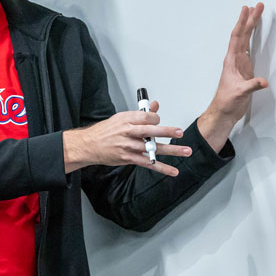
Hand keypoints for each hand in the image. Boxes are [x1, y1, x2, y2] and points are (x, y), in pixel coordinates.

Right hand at [63, 100, 191, 175]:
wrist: (89, 145)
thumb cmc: (105, 131)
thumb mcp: (121, 118)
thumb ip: (140, 114)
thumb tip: (155, 105)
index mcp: (126, 120)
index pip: (146, 117)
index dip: (156, 118)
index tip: (159, 120)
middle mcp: (128, 132)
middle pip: (150, 131)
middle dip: (167, 131)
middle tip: (180, 132)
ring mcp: (129, 146)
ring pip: (152, 148)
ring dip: (171, 150)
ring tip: (186, 151)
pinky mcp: (129, 158)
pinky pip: (148, 163)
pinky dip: (162, 168)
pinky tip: (173, 170)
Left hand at [199, 3, 268, 150]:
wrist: (224, 111)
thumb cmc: (228, 101)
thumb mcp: (240, 93)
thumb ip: (252, 86)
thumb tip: (263, 81)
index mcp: (232, 60)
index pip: (238, 37)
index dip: (243, 22)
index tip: (247, 9)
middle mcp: (235, 58)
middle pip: (243, 34)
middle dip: (250, 19)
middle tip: (258, 5)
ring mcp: (240, 63)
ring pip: (246, 40)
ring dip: (251, 27)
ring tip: (256, 14)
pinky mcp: (244, 69)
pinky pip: (249, 49)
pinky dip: (253, 39)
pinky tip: (254, 34)